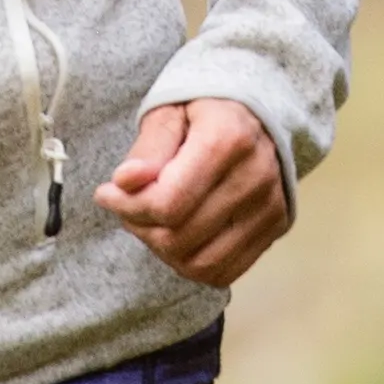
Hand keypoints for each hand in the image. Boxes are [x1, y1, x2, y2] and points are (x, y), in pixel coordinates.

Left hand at [98, 99, 289, 288]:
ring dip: (163, 251)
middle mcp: (256, 175)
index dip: (126, 206)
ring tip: (152, 222)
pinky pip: (225, 271)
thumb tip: (125, 182)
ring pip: (201, 263)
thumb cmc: (203, 111)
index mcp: (229, 138)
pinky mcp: (276, 227)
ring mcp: (270, 206)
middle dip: (140, 227)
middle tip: (127, 207)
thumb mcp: (169, 112)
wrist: (256, 113)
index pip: (168, 202)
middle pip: (180, 237)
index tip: (107, 193)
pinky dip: (192, 264)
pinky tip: (179, 236)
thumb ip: (148, 150)